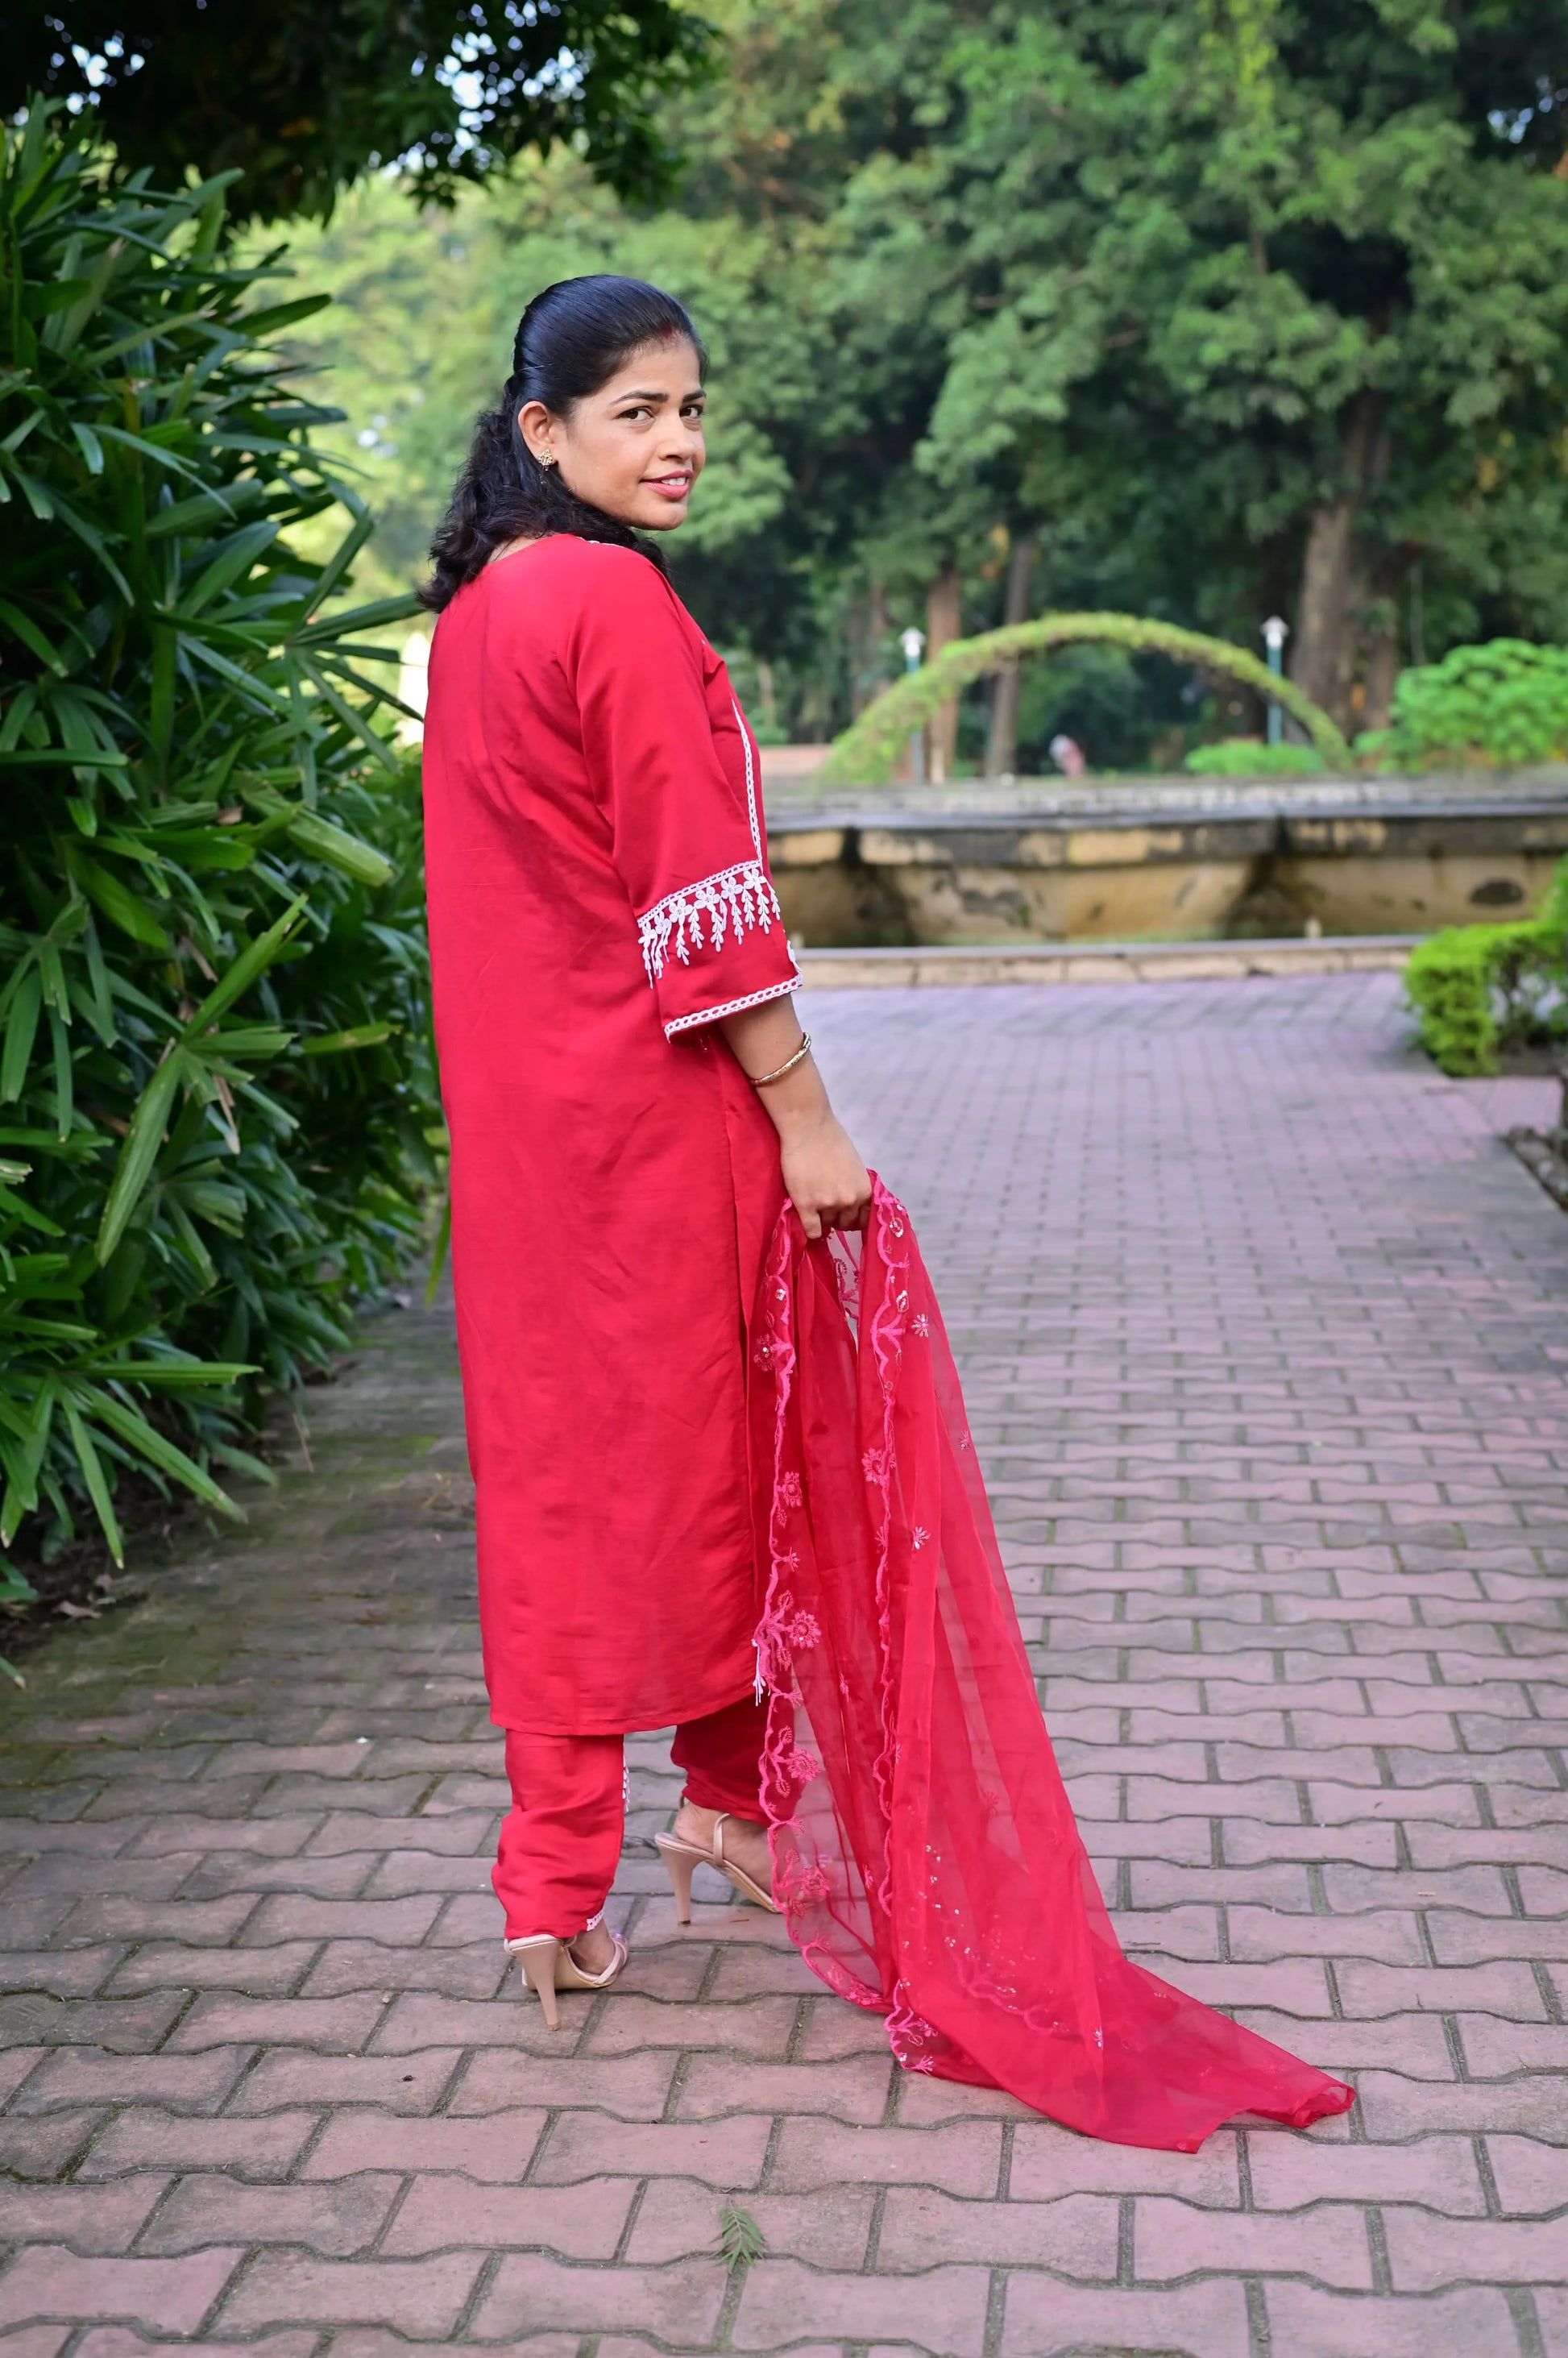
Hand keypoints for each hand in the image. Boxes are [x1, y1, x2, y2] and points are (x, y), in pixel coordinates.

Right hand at [778, 1109, 871, 1239]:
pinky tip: (807, 1222)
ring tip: (812, 1205)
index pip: (864, 1220)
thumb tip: (849, 1202)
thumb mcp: (854, 1167)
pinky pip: (812, 1231)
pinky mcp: (806, 1206)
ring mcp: (828, 1205)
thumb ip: (854, 1187)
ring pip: (826, 1226)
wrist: (808, 1129)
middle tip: (826, 1208)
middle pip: (844, 1224)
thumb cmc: (831, 1140)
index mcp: (864, 1191)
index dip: (853, 1219)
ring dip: (821, 1219)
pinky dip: (811, 1231)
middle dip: (837, 1219)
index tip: (845, 1217)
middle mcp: (849, 1201)